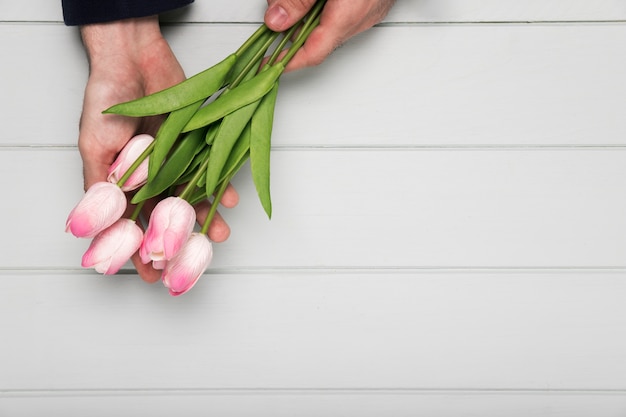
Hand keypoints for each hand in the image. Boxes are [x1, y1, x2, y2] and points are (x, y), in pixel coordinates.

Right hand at [78, 16, 237, 282]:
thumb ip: (100, 185)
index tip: (153, 275)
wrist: (133, 60)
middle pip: (166, 217)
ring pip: (191, 198)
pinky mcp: (194, 146)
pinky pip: (209, 170)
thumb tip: (102, 224)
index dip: (140, 252)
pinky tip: (228, 198)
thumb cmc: (106, 101)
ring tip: (218, 233)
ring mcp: (173, 162)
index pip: (131, 227)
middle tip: (193, 261)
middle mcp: (148, 177)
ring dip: (205, 217)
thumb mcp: (94, 147)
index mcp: (120, 183)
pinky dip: (219, 185)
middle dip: (180, 240)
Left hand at [264, 0, 395, 70]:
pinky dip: (325, 13)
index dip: (287, 61)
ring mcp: (370, 11)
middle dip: (294, 36)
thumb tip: (276, 21)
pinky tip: (316, 2)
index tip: (268, 63)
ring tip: (292, 8)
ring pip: (332, 29)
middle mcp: (363, 18)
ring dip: (309, 22)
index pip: (313, 52)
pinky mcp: (373, 3)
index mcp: (349, 14)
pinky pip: (344, 16)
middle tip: (274, 26)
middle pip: (321, 41)